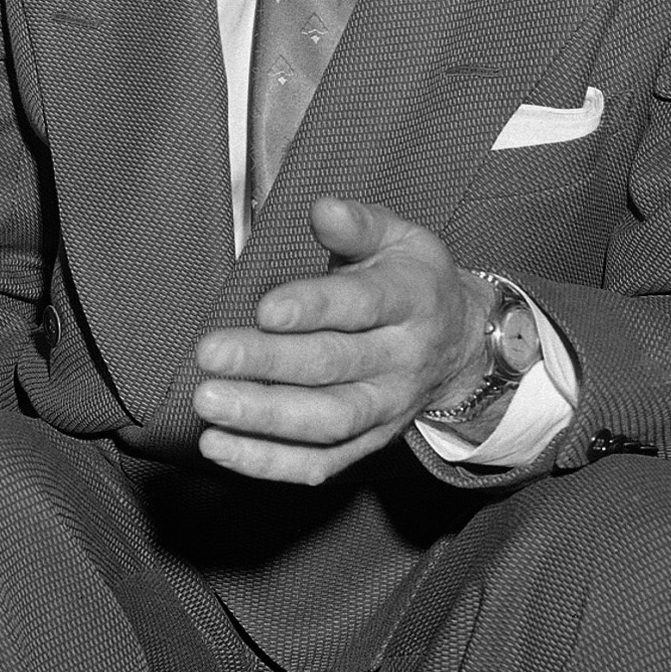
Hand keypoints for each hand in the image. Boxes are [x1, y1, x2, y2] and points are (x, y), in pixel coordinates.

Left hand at [191, 196, 487, 484]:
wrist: (461, 345)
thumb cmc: (412, 281)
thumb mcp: (399, 238)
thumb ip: (358, 224)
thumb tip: (323, 208)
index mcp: (411, 300)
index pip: (361, 305)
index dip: (313, 307)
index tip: (265, 309)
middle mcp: (402, 359)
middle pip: (334, 366)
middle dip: (268, 362)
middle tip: (211, 353)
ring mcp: (387, 409)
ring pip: (327, 421)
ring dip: (263, 417)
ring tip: (208, 401)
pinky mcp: (369, 443)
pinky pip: (320, 463)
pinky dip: (267, 462)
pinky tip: (217, 445)